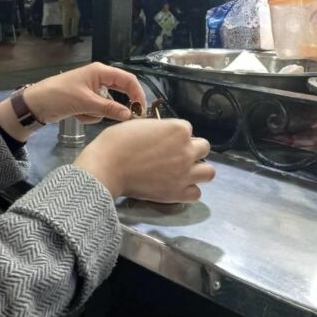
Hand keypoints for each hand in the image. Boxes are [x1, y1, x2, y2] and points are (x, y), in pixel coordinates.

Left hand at [25, 62, 146, 124]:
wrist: (36, 104)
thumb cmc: (60, 95)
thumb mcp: (86, 102)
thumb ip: (109, 108)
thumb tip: (129, 115)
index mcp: (101, 72)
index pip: (128, 80)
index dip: (137, 94)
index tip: (141, 110)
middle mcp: (99, 79)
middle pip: (120, 92)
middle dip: (118, 106)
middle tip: (128, 119)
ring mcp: (92, 91)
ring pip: (108, 105)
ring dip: (97, 113)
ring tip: (81, 112)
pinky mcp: (86, 102)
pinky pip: (97, 111)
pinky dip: (88, 116)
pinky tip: (76, 115)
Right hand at [74, 118, 213, 201]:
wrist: (107, 167)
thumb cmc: (117, 142)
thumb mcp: (140, 124)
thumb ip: (159, 129)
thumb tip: (162, 136)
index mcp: (178, 129)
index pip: (187, 129)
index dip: (176, 135)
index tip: (163, 141)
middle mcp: (187, 150)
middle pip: (204, 148)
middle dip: (191, 150)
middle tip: (174, 156)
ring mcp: (185, 173)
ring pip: (209, 172)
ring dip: (198, 170)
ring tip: (182, 172)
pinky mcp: (178, 193)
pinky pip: (196, 193)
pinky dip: (188, 190)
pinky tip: (176, 186)